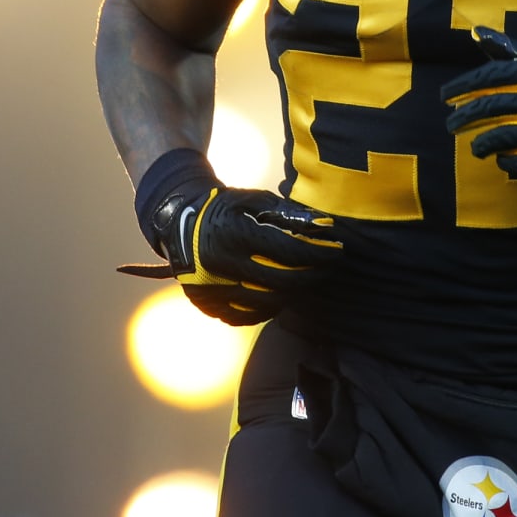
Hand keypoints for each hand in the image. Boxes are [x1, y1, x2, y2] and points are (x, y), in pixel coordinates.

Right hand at [119, 184, 341, 324]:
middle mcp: (222, 264)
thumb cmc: (225, 207)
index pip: (290, 251)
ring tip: (305, 278)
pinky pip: (246, 316)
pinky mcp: (207, 304)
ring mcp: (212, 288)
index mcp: (235, 233)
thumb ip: (289, 214)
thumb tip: (325, 227)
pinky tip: (278, 294)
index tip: (338, 251)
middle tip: (328, 267)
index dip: (319, 253)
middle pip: (283, 281)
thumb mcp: (254, 200)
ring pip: (268, 303)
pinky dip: (267, 308)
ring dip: (293, 293)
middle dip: (313, 275)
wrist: (177, 221)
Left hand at [442, 27, 516, 182]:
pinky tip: (501, 158)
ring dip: (482, 144)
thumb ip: (514, 53)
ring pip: (502, 137)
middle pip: (493, 108)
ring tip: (475, 146)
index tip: (446, 96)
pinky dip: (505, 161)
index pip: (493, 76)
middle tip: (451, 123)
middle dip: (465, 117)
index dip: (465, 86)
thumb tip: (477, 34)